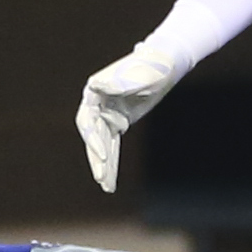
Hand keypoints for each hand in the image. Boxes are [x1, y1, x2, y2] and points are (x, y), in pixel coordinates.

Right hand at [76, 41, 188, 192]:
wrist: (164, 64)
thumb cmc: (152, 67)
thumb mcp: (140, 75)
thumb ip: (118, 83)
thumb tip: (96, 84)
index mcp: (95, 90)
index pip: (88, 119)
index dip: (93, 138)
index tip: (102, 155)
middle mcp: (96, 103)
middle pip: (93, 136)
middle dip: (97, 158)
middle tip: (101, 177)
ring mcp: (107, 113)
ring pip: (102, 144)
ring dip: (104, 165)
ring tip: (107, 187)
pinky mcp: (118, 122)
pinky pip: (113, 145)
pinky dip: (113, 162)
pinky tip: (111, 179)